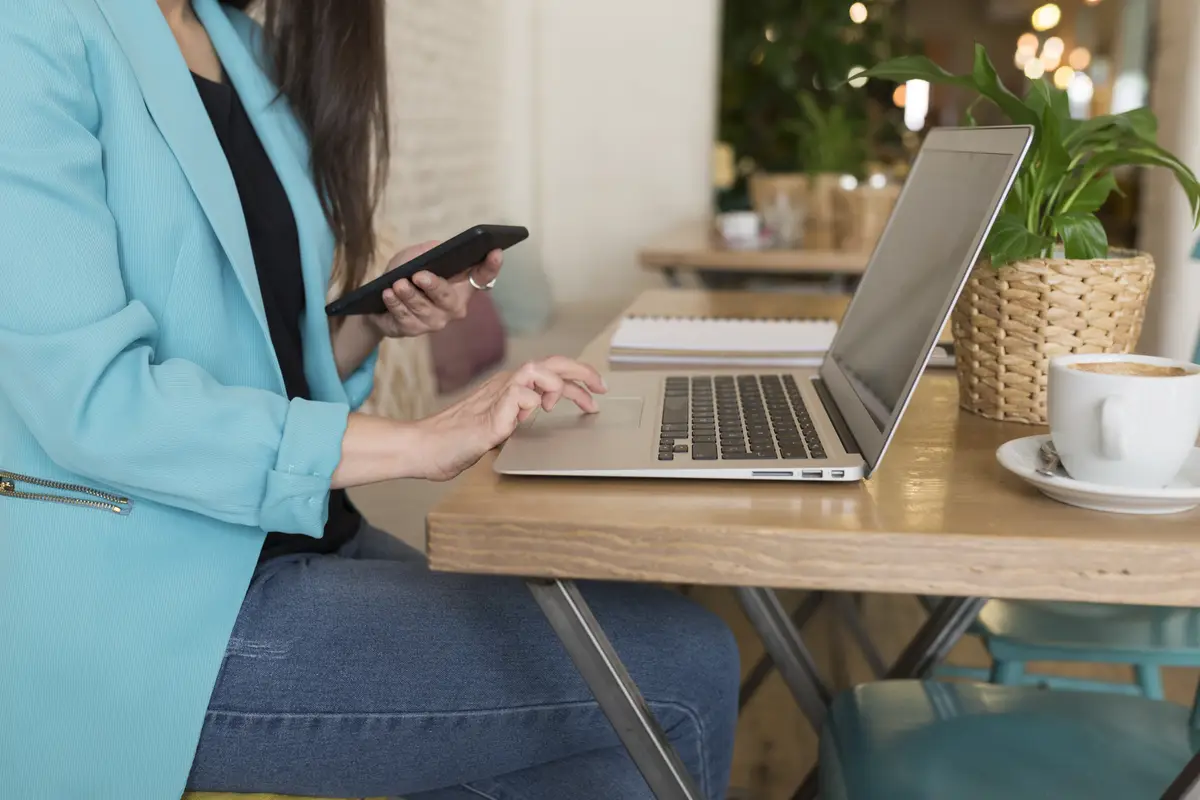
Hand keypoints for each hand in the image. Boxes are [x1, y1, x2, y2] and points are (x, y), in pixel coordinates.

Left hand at [368, 241, 503, 338]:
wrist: (381, 300)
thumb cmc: (406, 275)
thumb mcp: (415, 257)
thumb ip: (427, 251)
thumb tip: (437, 249)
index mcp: (461, 285)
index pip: (483, 276)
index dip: (492, 266)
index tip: (496, 251)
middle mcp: (454, 306)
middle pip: (448, 298)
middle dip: (434, 286)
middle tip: (419, 275)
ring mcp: (435, 321)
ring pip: (423, 308)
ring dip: (408, 295)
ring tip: (397, 284)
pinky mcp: (415, 330)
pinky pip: (406, 318)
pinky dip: (395, 305)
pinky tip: (388, 294)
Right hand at [411, 357, 606, 480]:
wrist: (424, 449)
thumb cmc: (455, 441)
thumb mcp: (498, 428)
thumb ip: (515, 419)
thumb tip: (534, 418)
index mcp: (508, 388)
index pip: (549, 371)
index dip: (576, 377)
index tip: (596, 391)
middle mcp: (504, 386)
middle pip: (550, 363)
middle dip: (580, 372)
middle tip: (601, 387)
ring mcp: (496, 397)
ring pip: (535, 370)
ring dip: (554, 385)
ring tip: (553, 406)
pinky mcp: (490, 415)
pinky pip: (519, 396)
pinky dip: (530, 403)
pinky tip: (525, 417)